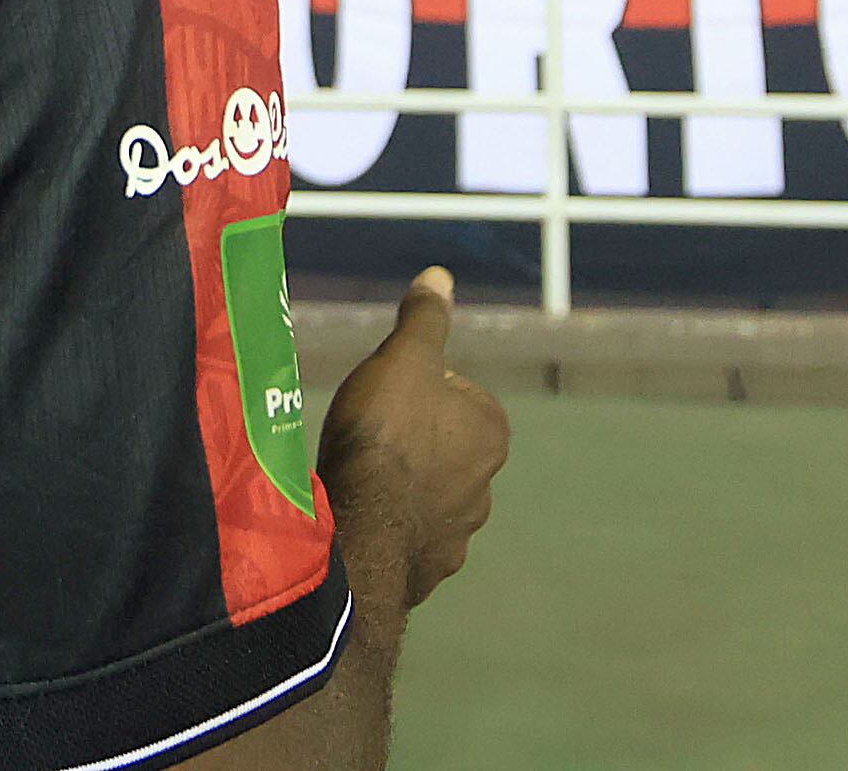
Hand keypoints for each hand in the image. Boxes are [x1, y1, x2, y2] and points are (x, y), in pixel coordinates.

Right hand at [317, 268, 509, 614]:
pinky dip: (387, 525)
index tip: (381, 396)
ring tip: (357, 478)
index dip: (412, 386)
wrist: (361, 536)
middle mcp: (487, 485)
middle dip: (408, 438)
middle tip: (365, 435)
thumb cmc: (385, 438)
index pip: (454, 390)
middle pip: (440, 443)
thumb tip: (440, 277)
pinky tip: (357, 515)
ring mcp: (459, 533)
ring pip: (426, 493)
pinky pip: (408, 535)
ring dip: (399, 486)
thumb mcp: (402, 360)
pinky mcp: (429, 569)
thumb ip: (424, 320)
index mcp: (490, 430)